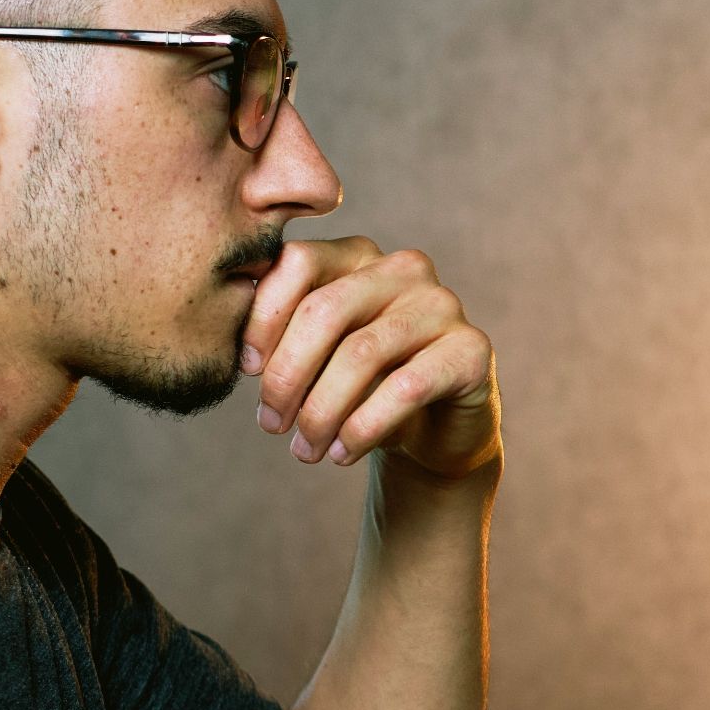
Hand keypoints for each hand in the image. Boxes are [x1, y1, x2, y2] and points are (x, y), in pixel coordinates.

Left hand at [241, 237, 499, 479]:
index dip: (262, 318)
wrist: (434, 432)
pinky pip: (405, 388)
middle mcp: (405, 269)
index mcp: (359, 255)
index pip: (297, 262)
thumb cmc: (364, 389)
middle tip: (270, 424)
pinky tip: (342, 454)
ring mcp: (442, 306)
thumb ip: (283, 337)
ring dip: (321, 412)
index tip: (244, 372)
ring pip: (361, 353)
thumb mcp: (317, 359)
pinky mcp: (472, 350)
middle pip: (326, 309)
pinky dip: (363, 428)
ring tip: (304, 451)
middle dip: (287, 374)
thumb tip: (237, 352)